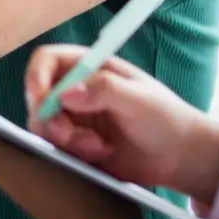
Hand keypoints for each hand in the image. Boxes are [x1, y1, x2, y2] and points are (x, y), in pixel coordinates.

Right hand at [24, 46, 218, 207]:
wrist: (182, 157)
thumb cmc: (166, 117)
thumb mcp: (139, 99)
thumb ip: (104, 90)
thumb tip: (64, 94)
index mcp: (90, 68)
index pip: (47, 60)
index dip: (36, 76)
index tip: (40, 99)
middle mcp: (77, 91)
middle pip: (39, 98)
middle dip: (50, 119)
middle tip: (70, 135)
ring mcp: (76, 119)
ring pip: (45, 126)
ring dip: (65, 139)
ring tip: (98, 147)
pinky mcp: (78, 146)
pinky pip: (58, 149)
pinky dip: (74, 153)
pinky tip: (102, 154)